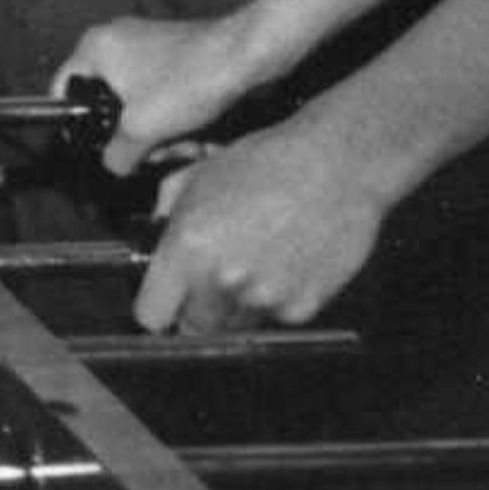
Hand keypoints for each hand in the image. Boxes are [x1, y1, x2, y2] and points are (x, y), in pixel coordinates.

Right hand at [57, 14, 262, 174]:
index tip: (96, 147)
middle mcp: (115, 40)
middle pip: (105, 103)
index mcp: (94, 48)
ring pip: (138, 103)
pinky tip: (196, 132)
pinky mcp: (175, 54)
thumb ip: (116, 155)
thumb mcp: (142, 130)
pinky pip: (160, 93)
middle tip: (157, 150)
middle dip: (135, 136)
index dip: (75, 125)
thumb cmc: (191, 80)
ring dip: (160, 131)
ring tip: (186, 143)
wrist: (246, 56)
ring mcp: (147, 45)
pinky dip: (175, 116)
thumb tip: (114, 165)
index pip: (63, 91)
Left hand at [129, 115, 387, 332]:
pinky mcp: (303, 307)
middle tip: (210, 278)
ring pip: (233, 326)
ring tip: (253, 262)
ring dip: (234, 307)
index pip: (152, 313)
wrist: (337, 164)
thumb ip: (165, 212)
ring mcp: (265, 297)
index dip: (156, 307)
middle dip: (195, 308)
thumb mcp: (197, 175)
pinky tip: (284, 264)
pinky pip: (275, 319)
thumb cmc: (268, 162)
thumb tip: (152, 238)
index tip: (163, 301)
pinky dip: (275, 302)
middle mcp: (223, 279)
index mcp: (188, 246)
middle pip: (192, 327)